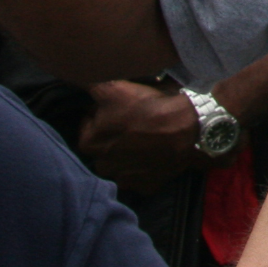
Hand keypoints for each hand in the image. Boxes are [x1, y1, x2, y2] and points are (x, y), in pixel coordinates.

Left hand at [77, 80, 211, 194]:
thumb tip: (77, 79)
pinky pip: (141, 177)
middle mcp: (102, 166)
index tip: (120, 106)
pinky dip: (145, 167)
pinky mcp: (146, 187)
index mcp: (88, 143)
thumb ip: (90, 85)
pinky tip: (155, 153)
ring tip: (146, 137)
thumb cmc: (149, 106)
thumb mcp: (115, 87)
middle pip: (104, 146)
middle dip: (114, 135)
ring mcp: (125, 179)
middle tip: (134, 120)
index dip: (104, 112)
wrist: (190, 127)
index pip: (89, 123)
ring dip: (128, 153)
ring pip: (121, 163)